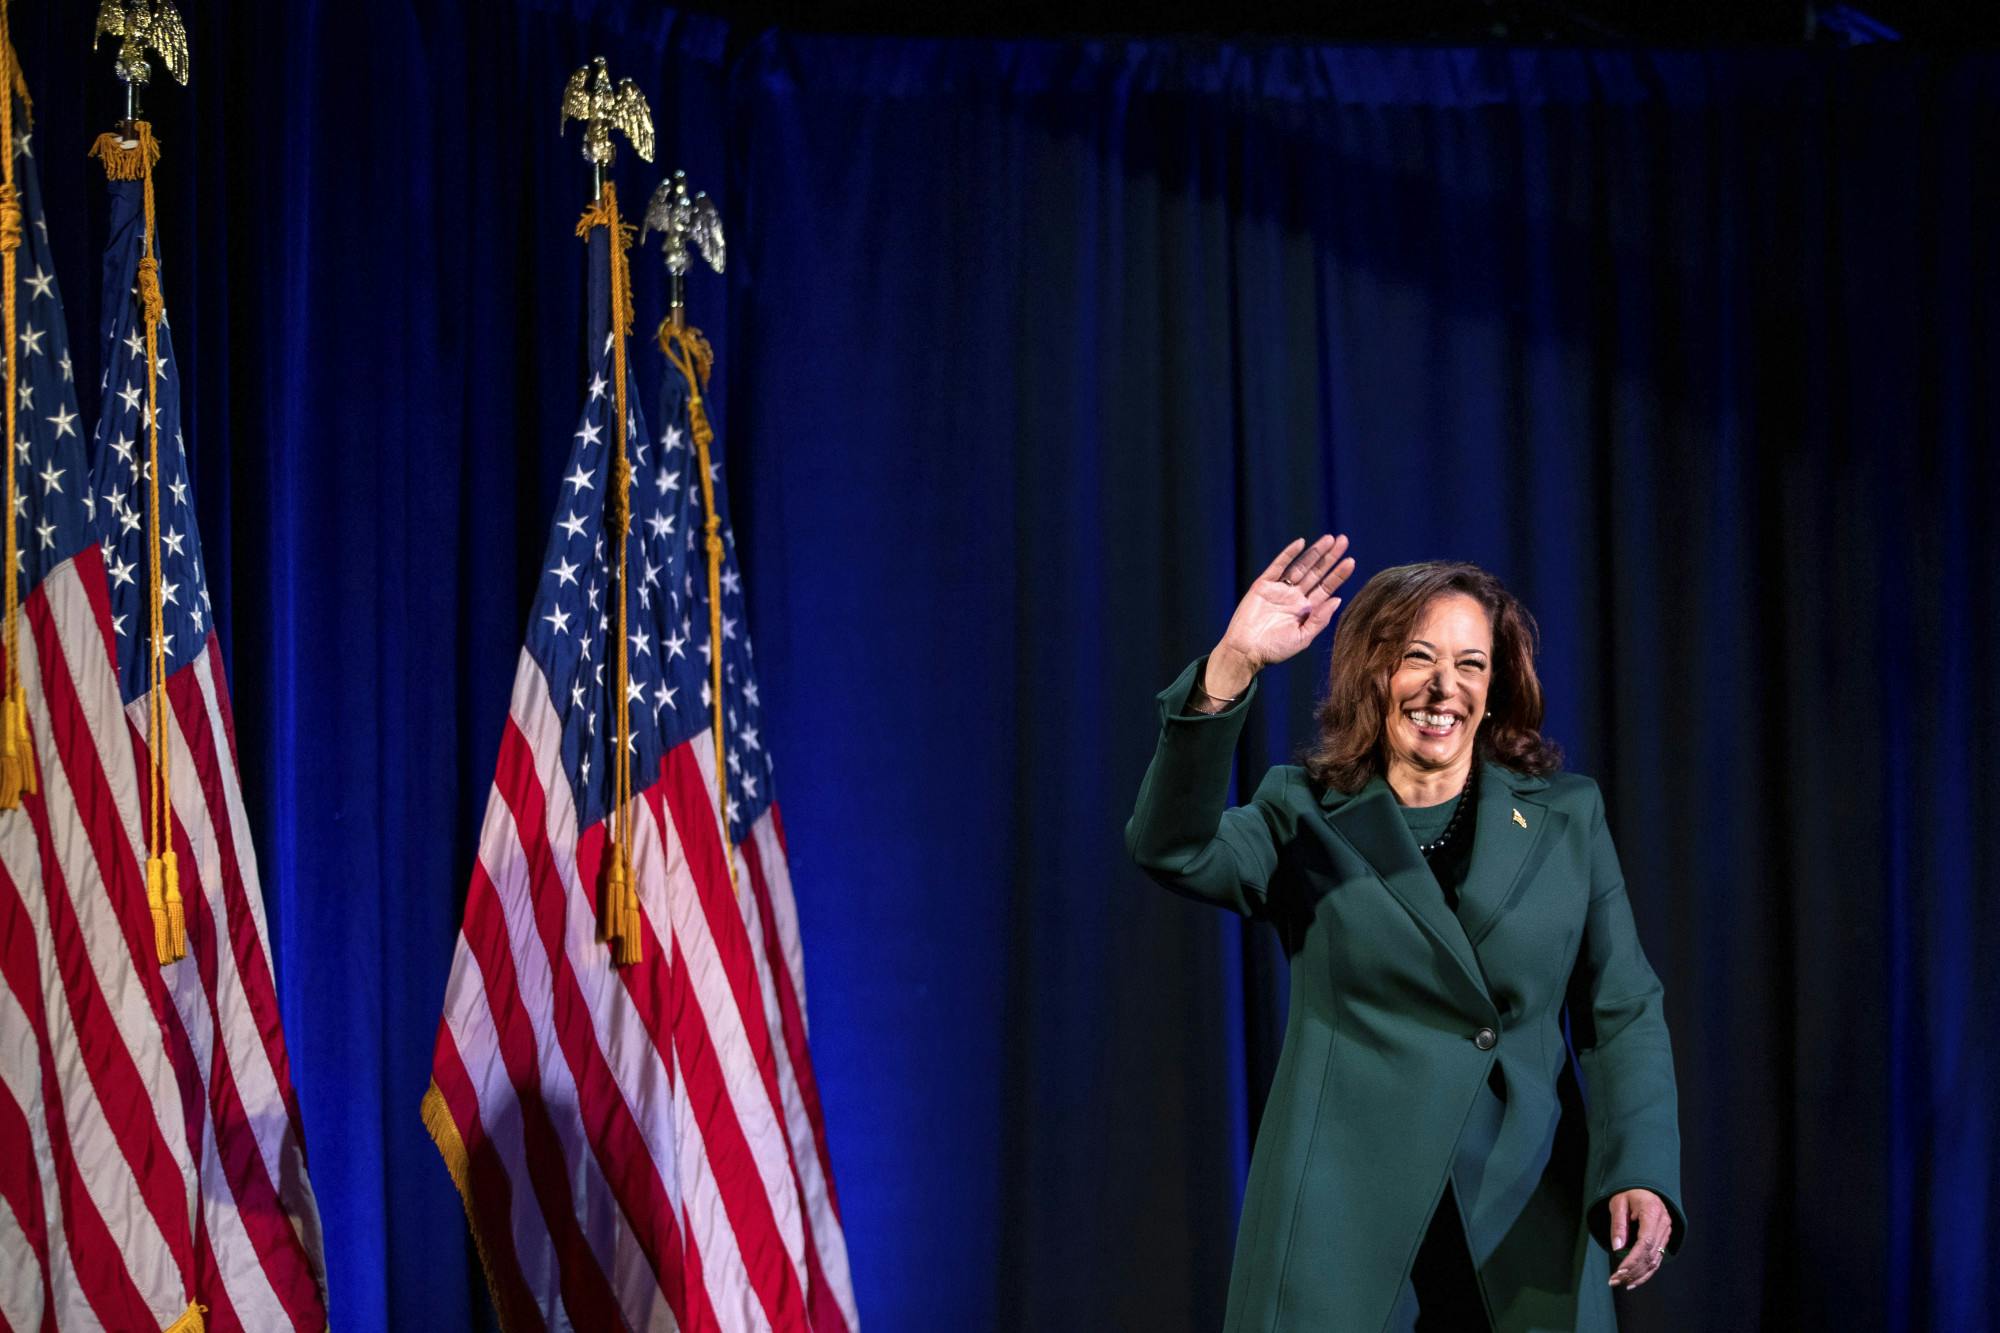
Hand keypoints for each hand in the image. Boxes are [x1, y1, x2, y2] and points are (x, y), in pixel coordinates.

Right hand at [1206, 535, 1354, 695]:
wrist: (1245, 651)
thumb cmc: (1274, 650)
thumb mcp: (1302, 638)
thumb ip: (1319, 620)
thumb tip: (1337, 599)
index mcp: (1306, 610)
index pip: (1326, 588)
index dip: (1338, 575)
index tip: (1351, 561)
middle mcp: (1295, 597)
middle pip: (1317, 573)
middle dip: (1330, 558)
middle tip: (1344, 540)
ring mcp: (1280, 589)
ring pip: (1301, 566)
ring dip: (1315, 553)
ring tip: (1330, 539)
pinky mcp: (1263, 585)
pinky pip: (1278, 566)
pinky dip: (1288, 554)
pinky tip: (1301, 543)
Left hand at [1606, 1188, 1671, 1289]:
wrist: (1644, 1188)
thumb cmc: (1628, 1194)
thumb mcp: (1618, 1203)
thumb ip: (1618, 1225)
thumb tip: (1617, 1248)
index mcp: (1653, 1212)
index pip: (1646, 1242)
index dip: (1633, 1259)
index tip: (1619, 1271)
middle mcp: (1664, 1224)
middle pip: (1650, 1254)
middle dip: (1632, 1270)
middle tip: (1614, 1280)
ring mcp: (1666, 1233)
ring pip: (1655, 1260)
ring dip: (1638, 1275)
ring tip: (1621, 1283)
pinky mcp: (1664, 1240)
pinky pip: (1657, 1260)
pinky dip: (1646, 1272)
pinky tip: (1633, 1281)